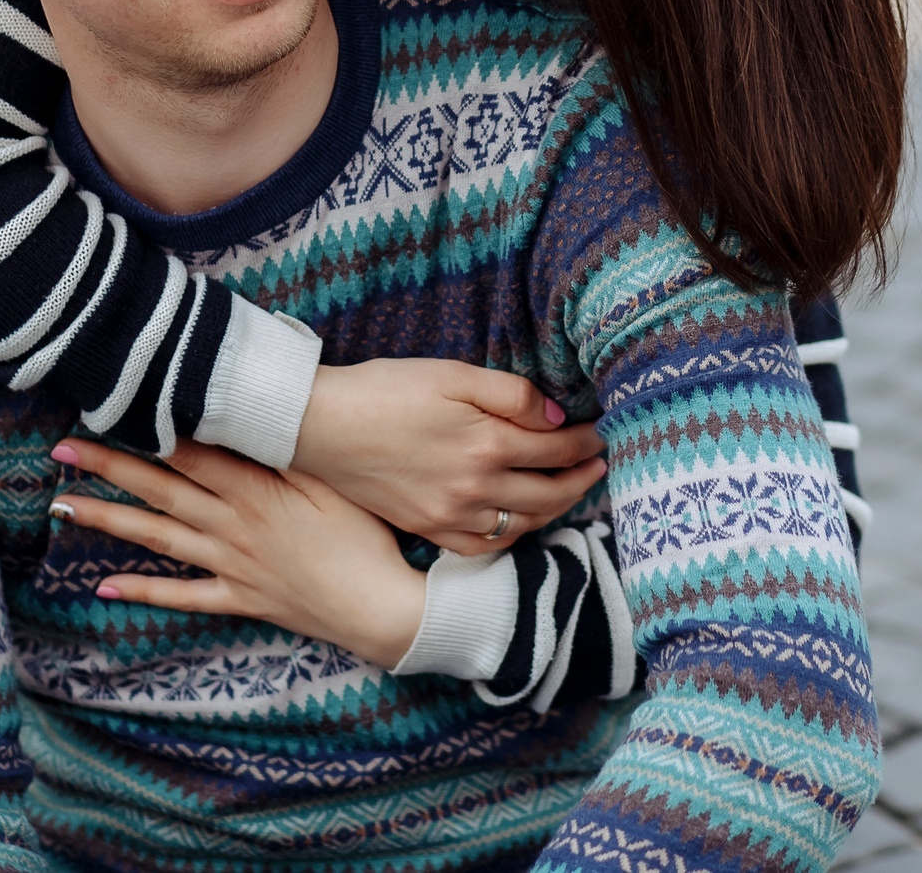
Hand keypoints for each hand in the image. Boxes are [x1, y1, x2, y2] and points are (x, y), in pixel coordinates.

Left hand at [51, 438, 427, 670]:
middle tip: (62, 449)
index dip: (148, 429)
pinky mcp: (239, 599)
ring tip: (62, 508)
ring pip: (157, 538)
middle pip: (160, 489)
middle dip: (109, 467)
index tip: (111, 407)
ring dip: (108, 522)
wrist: (380, 607)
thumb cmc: (366, 537)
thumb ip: (288, 451)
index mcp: (254, 491)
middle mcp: (232, 526)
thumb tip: (248, 417)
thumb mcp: (333, 481)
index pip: (190, 452)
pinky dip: (143, 592)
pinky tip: (105, 587)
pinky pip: (181, 596)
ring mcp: (230, 565)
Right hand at [290, 360, 606, 555]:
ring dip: (555, 510)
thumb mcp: (453, 375)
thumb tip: (555, 420)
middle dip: (581, 478)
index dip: (585, 440)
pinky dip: (510, 538)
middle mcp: (476, 488)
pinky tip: (519, 523)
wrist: (322, 424)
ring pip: (522, 524)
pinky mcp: (427, 528)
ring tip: (568, 492)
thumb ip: (511, 395)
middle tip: (599, 464)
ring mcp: (451, 515)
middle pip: (549, 493)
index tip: (599, 431)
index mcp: (488, 444)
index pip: (556, 449)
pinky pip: (483, 546)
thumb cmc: (387, 389)